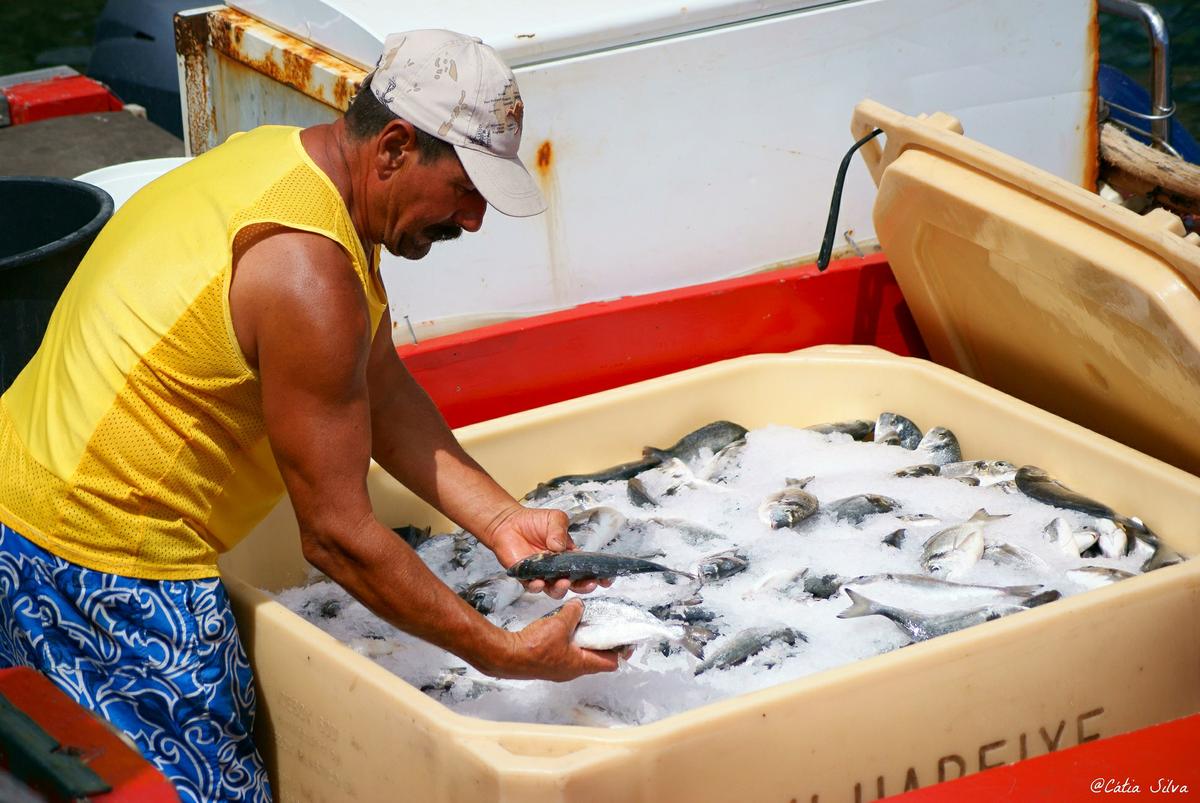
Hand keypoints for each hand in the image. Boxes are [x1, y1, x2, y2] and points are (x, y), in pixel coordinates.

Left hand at [485, 505, 609, 598]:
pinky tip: (539, 582)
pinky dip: (537, 586)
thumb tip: (560, 547)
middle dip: (584, 587)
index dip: (598, 575)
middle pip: (575, 584)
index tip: (607, 579)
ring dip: (561, 589)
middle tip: (590, 584)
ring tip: (563, 582)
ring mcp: (543, 575)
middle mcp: (558, 569)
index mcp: (569, 556)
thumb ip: (560, 530)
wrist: (509, 523)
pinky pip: (533, 587)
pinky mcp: (526, 577)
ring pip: (555, 590)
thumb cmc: (534, 521)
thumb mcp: (555, 519)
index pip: (586, 568)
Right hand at [487, 600, 620, 680]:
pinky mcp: (547, 662)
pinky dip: (570, 639)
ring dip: (586, 639)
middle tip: (608, 625)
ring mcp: (559, 668)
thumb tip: (579, 605)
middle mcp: (572, 670)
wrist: (507, 657)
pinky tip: (566, 625)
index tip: (626, 638)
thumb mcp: (560, 624)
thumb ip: (573, 613)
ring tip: (589, 622)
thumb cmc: (534, 647)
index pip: (611, 663)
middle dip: (604, 642)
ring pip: (580, 654)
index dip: (621, 650)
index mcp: (581, 665)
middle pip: (597, 658)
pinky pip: (566, 651)